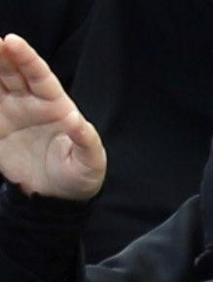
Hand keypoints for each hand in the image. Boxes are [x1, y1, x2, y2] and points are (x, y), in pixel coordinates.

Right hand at [0, 35, 104, 200]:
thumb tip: (78, 122)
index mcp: (55, 105)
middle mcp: (31, 102)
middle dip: (0, 53)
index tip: (12, 41)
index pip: (39, 75)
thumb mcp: (90, 162)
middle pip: (12, 71)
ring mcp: (11, 112)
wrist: (56, 196)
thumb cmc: (79, 175)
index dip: (26, 57)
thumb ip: (86, 142)